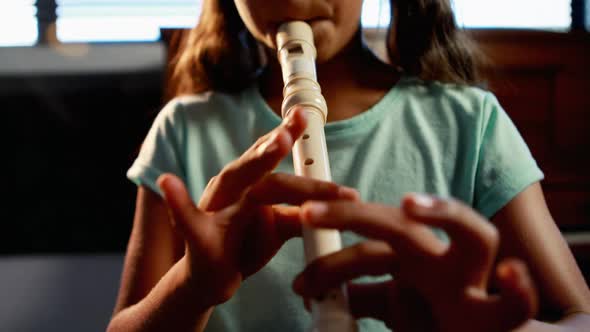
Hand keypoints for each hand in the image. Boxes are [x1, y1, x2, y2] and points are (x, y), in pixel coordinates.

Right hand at [157, 107, 358, 308]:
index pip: (271, 154)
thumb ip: (300, 210)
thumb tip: (338, 203)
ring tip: (274, 144)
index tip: (305, 116)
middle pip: (256, 163)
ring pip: (233, 181)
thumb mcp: (278, 227)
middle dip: (274, 146)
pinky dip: (177, 202)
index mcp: (251, 184)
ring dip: (252, 162)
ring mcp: (214, 208)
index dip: (288, 134)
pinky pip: (187, 220)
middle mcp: (231, 188)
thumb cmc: (245, 245)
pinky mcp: (199, 238)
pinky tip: (168, 182)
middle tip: (291, 132)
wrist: (210, 277)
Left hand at [293, 194, 537, 331]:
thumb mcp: (399, 308)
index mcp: (414, 259)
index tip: (298, 224)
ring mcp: (474, 284)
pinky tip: (511, 276)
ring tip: (410, 205)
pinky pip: (515, 306)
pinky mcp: (500, 320)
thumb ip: (369, 297)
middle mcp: (443, 262)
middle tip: (309, 213)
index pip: (367, 238)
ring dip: (447, 213)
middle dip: (357, 213)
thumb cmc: (442, 323)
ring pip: (473, 234)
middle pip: (402, 224)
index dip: (334, 229)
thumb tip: (331, 294)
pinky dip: (518, 293)